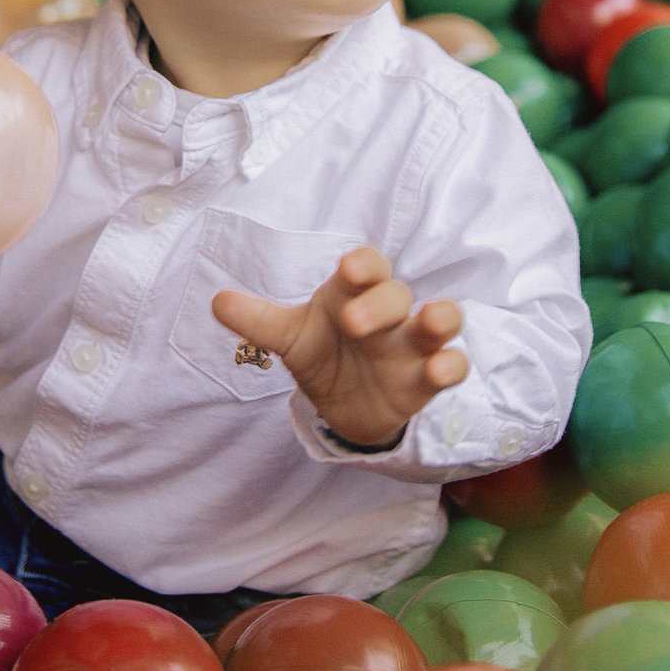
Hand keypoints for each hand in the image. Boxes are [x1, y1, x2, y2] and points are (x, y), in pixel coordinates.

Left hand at [211, 245, 467, 446]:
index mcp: (353, 293)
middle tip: (353, 323)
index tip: (348, 269)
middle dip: (380, 304)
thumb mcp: (289, 337)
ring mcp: (412, 345)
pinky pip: (453, 366)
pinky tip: (438, 371)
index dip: (362, 265)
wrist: (343, 405)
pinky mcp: (426, 380)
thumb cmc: (321, 353)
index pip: (366, 266)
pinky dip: (451, 366)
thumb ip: (258, 320)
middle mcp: (387, 313)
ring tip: (430, 322)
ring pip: (440, 320)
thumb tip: (216, 301)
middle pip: (396, 294)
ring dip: (440, 318)